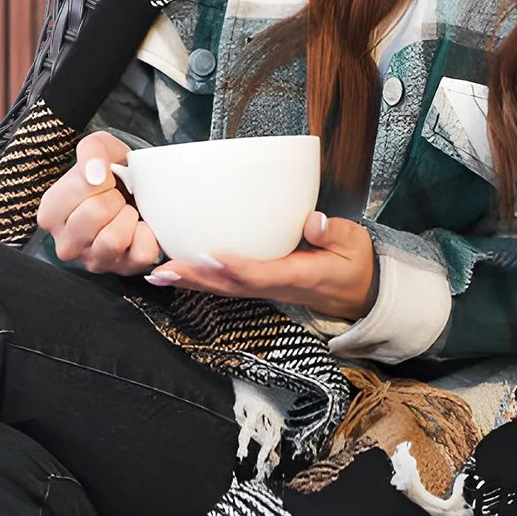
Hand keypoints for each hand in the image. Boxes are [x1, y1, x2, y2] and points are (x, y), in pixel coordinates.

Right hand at [37, 132, 163, 276]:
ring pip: (114, 239)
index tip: (103, 181)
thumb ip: (91, 150)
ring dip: (128, 217)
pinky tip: (140, 228)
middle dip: (114, 198)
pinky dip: (148, 235)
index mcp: (50, 214)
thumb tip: (94, 175)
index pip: (80, 188)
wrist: (136, 191)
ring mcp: (93, 262)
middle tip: (116, 197)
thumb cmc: (111, 174)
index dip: (101, 178)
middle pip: (95, 213)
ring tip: (126, 212)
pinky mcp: (123, 271)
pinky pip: (141, 253)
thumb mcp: (98, 149)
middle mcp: (65, 245)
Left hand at [147, 211, 376, 319]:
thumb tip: (313, 222)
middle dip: (197, 278)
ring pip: (223, 289)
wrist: (359, 293)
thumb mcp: (354, 244)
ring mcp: (266, 289)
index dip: (236, 267)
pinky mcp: (259, 285)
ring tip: (158, 273)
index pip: (263, 274)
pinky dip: (199, 280)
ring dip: (190, 282)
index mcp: (301, 276)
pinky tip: (175, 273)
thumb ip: (334, 233)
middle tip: (164, 270)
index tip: (211, 255)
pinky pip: (225, 286)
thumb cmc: (353, 264)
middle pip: (231, 286)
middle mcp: (277, 286)